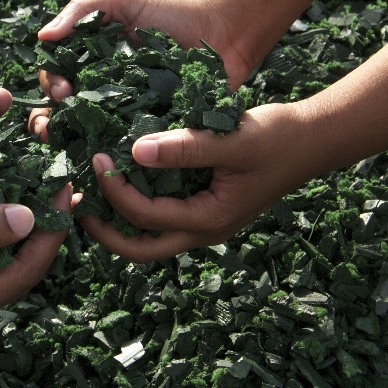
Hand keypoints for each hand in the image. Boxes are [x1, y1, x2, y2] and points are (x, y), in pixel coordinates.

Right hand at [30, 0, 251, 140]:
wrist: (224, 32)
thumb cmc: (172, 12)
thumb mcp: (125, 1)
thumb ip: (82, 11)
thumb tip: (42, 39)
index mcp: (91, 62)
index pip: (57, 77)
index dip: (51, 85)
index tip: (60, 90)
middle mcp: (103, 91)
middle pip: (66, 112)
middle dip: (54, 120)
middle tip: (56, 125)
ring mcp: (126, 114)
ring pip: (91, 135)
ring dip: (75, 143)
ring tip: (73, 146)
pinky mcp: (152, 132)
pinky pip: (128, 148)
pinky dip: (113, 156)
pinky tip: (105, 161)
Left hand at [78, 104, 312, 261]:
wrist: (313, 140)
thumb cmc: (278, 138)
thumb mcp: (232, 139)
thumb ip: (186, 148)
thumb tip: (136, 151)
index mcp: (208, 220)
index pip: (145, 216)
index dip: (114, 190)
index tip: (95, 157)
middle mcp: (202, 229)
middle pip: (139, 249)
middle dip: (104, 231)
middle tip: (74, 203)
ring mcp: (203, 221)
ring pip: (149, 236)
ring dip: (116, 219)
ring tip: (88, 191)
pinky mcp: (203, 206)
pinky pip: (161, 215)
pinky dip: (136, 203)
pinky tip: (120, 176)